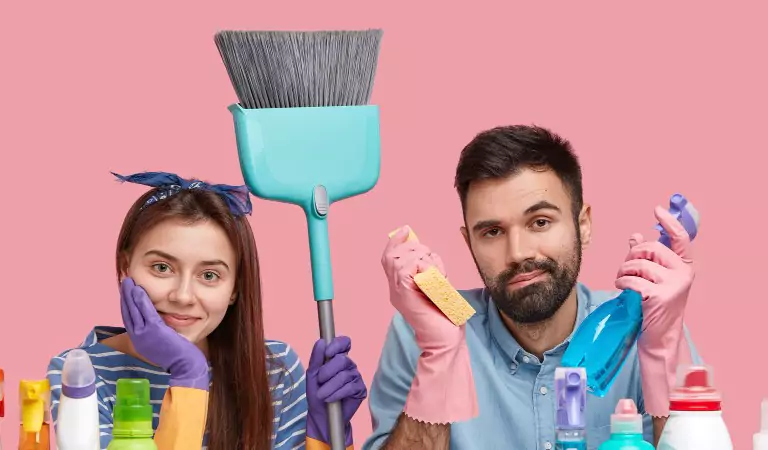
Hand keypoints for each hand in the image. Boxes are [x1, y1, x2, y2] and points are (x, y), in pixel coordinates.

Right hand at [120, 277, 208, 390]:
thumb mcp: (160, 343)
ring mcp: (145, 334)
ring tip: (128, 281)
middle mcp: (138, 337)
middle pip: (128, 312)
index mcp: (139, 341)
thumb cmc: (177, 356)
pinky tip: (138, 290)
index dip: (126, 304)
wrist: (184, 366)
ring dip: (130, 294)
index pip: (129, 319)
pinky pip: (146, 312)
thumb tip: (155, 321)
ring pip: (134, 310)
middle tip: (125, 282)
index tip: (126, 293)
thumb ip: (155, 332)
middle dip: (125, 296)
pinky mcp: (155, 331)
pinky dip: (141, 300)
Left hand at [306, 336, 366, 446]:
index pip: (344, 343)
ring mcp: (356, 377)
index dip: (337, 345)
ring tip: (322, 395)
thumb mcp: (312, 375)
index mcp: (338, 357)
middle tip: (319, 380)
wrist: (320, 415)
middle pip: (342, 360)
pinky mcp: (360, 390)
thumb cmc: (317, 392)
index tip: (327, 353)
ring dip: (329, 386)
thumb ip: (316, 358)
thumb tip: (321, 341)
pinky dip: (336, 394)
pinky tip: (330, 399)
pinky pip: (350, 388)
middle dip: (327, 371)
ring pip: (344, 375)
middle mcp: (349, 365)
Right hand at [380, 226, 477, 423]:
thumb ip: (427, 271)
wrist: (444, 339)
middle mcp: (394, 288)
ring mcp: (397, 291)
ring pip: (403, 258)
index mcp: (399, 286)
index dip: (395, 242)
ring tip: (438, 277)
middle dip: (416, 250)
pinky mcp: (404, 293)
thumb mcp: (436, 287)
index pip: (388, 258)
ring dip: (425, 260)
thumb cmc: (444, 316)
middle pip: (394, 254)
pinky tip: (437, 280)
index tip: (405, 230)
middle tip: (434, 264)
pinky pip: (411, 267)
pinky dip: (427, 268)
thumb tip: (425, 253)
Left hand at [615, 206, 694, 416]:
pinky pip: (632, 280)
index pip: (681, 238)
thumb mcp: (652, 278)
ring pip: (637, 264)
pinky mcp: (660, 296)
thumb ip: (646, 257)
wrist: (658, 336)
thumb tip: (635, 235)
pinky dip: (622, 284)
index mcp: (684, 265)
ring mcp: (674, 285)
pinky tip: (624, 291)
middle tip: (627, 271)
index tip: (657, 209)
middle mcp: (683, 273)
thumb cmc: (653, 304)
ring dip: (623, 272)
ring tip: (625, 283)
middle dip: (631, 257)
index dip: (670, 222)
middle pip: (649, 248)